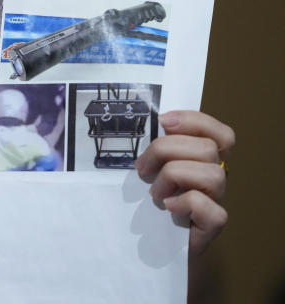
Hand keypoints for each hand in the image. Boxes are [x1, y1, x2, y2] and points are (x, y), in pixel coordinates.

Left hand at [135, 110, 234, 253]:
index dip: (195, 121)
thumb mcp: (151, 167)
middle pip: (207, 149)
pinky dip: (184, 203)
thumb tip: (157, 122)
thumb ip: (160, 146)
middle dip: (166, 150)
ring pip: (211, 175)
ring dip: (172, 177)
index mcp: (204, 160)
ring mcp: (217, 201)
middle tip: (143, 167)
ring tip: (155, 192)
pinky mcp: (212, 224)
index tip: (163, 121)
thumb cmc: (150, 200)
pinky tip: (168, 207)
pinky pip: (207, 207)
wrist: (152, 243)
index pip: (221, 134)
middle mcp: (215, 177)